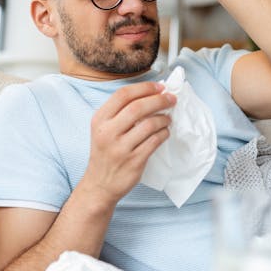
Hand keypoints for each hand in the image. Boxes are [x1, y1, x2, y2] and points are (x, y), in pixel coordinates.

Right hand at [81, 81, 175, 205]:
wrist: (100, 184)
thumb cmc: (106, 152)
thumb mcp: (103, 128)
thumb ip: (120, 112)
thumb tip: (151, 94)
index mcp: (100, 119)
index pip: (123, 95)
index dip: (145, 88)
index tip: (160, 87)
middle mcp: (108, 132)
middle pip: (138, 107)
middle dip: (159, 100)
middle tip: (171, 99)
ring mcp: (121, 148)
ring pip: (149, 124)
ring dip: (163, 118)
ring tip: (168, 118)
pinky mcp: (134, 161)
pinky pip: (155, 141)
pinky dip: (164, 133)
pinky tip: (165, 132)